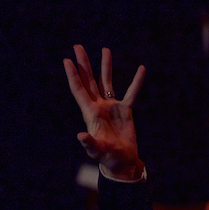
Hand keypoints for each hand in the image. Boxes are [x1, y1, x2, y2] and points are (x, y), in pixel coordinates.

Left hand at [63, 45, 145, 179]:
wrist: (122, 162)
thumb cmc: (107, 158)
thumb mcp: (97, 151)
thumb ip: (89, 143)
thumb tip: (80, 135)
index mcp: (90, 113)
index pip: (79, 90)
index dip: (73, 75)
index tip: (67, 60)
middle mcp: (98, 107)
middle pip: (89, 80)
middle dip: (83, 64)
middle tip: (77, 47)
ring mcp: (111, 107)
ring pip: (106, 82)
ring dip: (104, 66)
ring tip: (104, 50)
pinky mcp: (125, 110)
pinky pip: (131, 92)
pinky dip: (136, 81)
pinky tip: (141, 69)